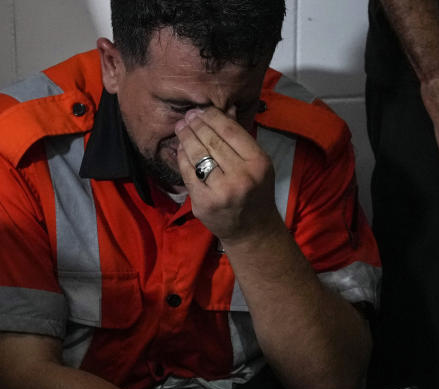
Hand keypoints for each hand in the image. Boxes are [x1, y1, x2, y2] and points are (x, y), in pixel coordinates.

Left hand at [174, 107, 283, 242]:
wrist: (252, 230)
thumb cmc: (255, 192)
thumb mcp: (257, 164)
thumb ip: (241, 138)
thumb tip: (227, 108)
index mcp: (258, 163)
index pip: (230, 131)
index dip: (213, 117)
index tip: (202, 110)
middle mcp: (241, 177)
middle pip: (212, 141)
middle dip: (196, 125)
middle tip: (188, 116)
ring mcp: (220, 191)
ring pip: (197, 155)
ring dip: (186, 137)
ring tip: (181, 128)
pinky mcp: (203, 202)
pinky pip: (188, 173)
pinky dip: (182, 157)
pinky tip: (181, 148)